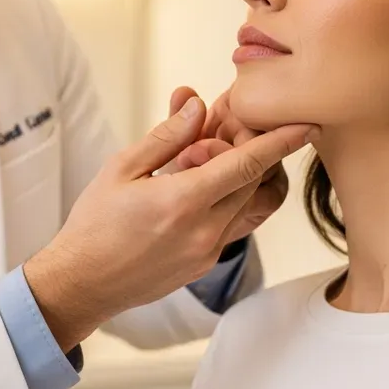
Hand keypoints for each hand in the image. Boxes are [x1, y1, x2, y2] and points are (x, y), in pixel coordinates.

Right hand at [23, 96, 313, 350]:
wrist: (82, 282)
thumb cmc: (94, 223)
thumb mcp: (122, 168)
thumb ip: (166, 137)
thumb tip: (197, 106)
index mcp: (183, 201)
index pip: (247, 164)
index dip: (280, 142)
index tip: (306, 125)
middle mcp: (205, 230)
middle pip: (255, 182)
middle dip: (254, 150)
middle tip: (233, 127)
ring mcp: (209, 251)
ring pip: (252, 206)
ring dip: (249, 178)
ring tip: (221, 156)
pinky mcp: (205, 264)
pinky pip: (235, 225)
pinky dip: (231, 200)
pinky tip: (203, 185)